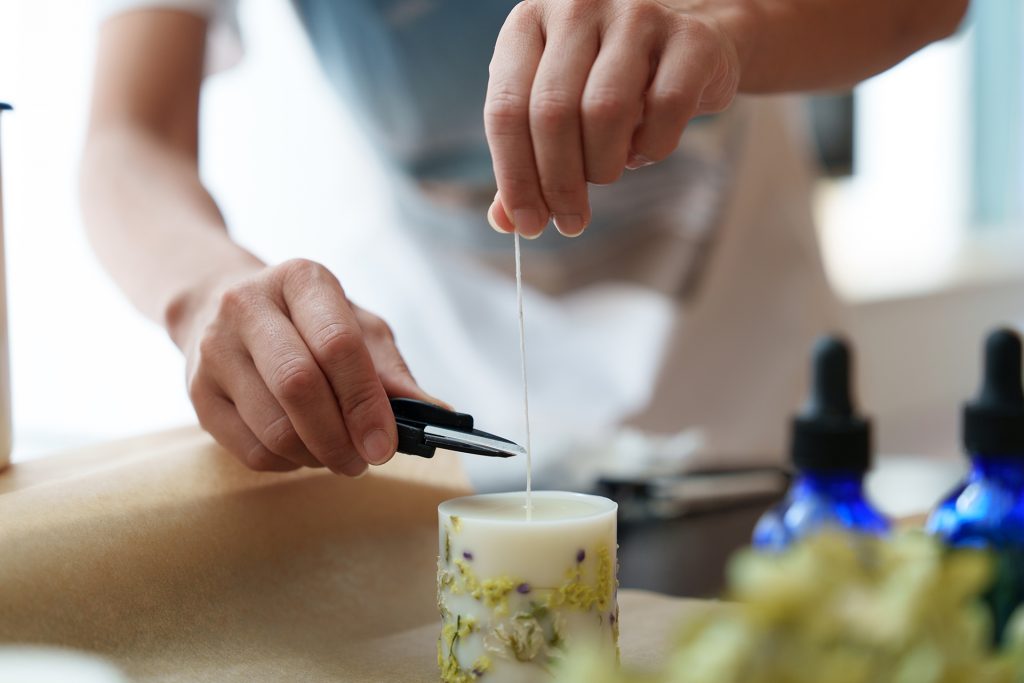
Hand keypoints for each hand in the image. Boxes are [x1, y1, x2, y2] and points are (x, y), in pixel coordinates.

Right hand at [178, 259, 439, 474]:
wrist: (217, 306)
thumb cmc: (306, 321)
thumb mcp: (356, 326)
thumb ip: (391, 369)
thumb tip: (436, 412)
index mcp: (301, 280)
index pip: (337, 345)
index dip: (366, 402)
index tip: (387, 444)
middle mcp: (248, 306)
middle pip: (299, 386)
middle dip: (340, 437)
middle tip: (364, 461)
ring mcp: (214, 349)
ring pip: (273, 426)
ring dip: (317, 456)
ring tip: (338, 456)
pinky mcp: (197, 392)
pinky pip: (250, 450)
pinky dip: (288, 464)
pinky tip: (304, 452)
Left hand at [484, 0, 739, 237]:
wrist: (693, 37)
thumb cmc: (609, 78)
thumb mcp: (557, 106)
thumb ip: (527, 157)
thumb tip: (506, 221)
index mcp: (529, 22)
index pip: (506, 109)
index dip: (515, 178)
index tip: (528, 223)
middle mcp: (577, 7)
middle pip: (552, 113)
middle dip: (559, 183)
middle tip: (569, 220)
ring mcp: (636, 16)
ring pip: (605, 111)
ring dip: (603, 165)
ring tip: (607, 173)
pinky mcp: (690, 37)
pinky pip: (665, 110)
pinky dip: (653, 149)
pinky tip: (645, 149)